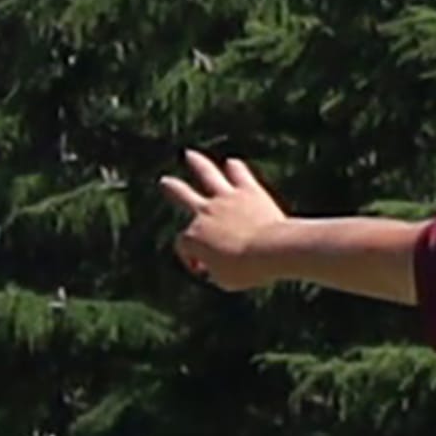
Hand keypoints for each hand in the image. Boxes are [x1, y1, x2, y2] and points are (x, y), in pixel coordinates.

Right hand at [160, 152, 287, 290]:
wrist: (270, 251)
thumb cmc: (248, 271)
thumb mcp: (225, 280)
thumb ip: (216, 271)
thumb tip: (214, 266)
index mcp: (193, 237)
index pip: (184, 246)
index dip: (191, 258)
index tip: (206, 270)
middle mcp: (204, 213)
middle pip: (182, 195)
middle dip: (173, 188)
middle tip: (165, 181)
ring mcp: (225, 199)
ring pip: (207, 174)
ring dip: (198, 164)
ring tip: (190, 155)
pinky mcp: (248, 191)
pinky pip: (239, 174)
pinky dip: (235, 169)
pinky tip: (233, 164)